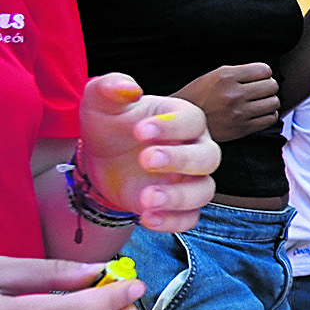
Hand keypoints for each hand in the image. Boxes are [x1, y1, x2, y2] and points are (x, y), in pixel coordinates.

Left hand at [76, 75, 218, 228]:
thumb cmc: (109, 124)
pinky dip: (173, 221)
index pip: (192, 120)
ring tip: (146, 199)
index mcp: (182, 119)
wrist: (102, 158)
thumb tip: (128, 88)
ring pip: (204, 191)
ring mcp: (190, 180)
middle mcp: (195, 149)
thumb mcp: (101, 102)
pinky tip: (147, 218)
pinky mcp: (179, 205)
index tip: (140, 131)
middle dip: (179, 160)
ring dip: (178, 197)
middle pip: (208, 157)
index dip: (171, 126)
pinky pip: (190, 218)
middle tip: (144, 160)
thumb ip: (111, 87)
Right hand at [174, 63, 279, 144]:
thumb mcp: (213, 76)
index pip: (265, 70)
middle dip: (268, 87)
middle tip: (259, 91)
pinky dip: (268, 115)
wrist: (183, 120)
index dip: (264, 74)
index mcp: (226, 76)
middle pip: (272, 86)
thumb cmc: (199, 96)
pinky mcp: (242, 128)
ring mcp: (239, 112)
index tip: (259, 78)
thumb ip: (239, 73)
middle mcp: (234, 93)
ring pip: (274, 102)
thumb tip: (266, 73)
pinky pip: (270, 119)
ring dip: (269, 101)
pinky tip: (259, 113)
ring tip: (259, 102)